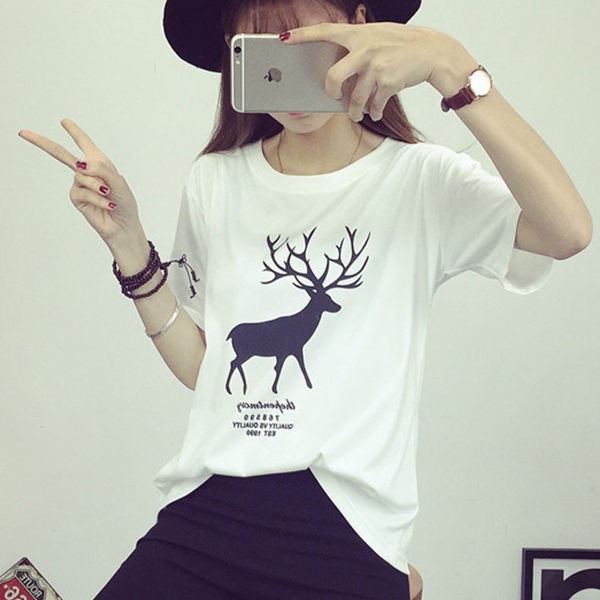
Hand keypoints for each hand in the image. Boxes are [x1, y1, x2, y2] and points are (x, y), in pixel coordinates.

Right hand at [18, 119, 143, 246]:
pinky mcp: (76, 198)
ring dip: (97, 186)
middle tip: (23, 133)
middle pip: (61, 154)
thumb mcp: (119, 182)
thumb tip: (82, 165)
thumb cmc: (125, 203)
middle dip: (42, 143)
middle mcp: (87, 171)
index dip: (75, 132)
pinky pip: (83, 192)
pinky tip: (107, 204)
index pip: (85, 144)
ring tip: (109, 195)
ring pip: (81, 176)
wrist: (123, 225)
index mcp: (99, 163)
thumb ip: (103, 169)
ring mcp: (79, 184)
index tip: (64, 121)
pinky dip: (97, 198)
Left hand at [281, 22, 475, 120]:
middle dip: (331, 93)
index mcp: (357, 34)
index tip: (283, 39)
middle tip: (334, 96)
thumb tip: (334, 71)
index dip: (302, 36)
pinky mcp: (387, 83)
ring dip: (354, 110)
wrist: (432, 51)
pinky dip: (375, 111)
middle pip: (333, 78)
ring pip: (354, 99)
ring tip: (356, 112)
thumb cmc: (400, 45)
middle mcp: (364, 49)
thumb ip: (355, 48)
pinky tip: (376, 111)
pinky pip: (373, 105)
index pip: (324, 32)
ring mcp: (375, 67)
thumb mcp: (376, 36)